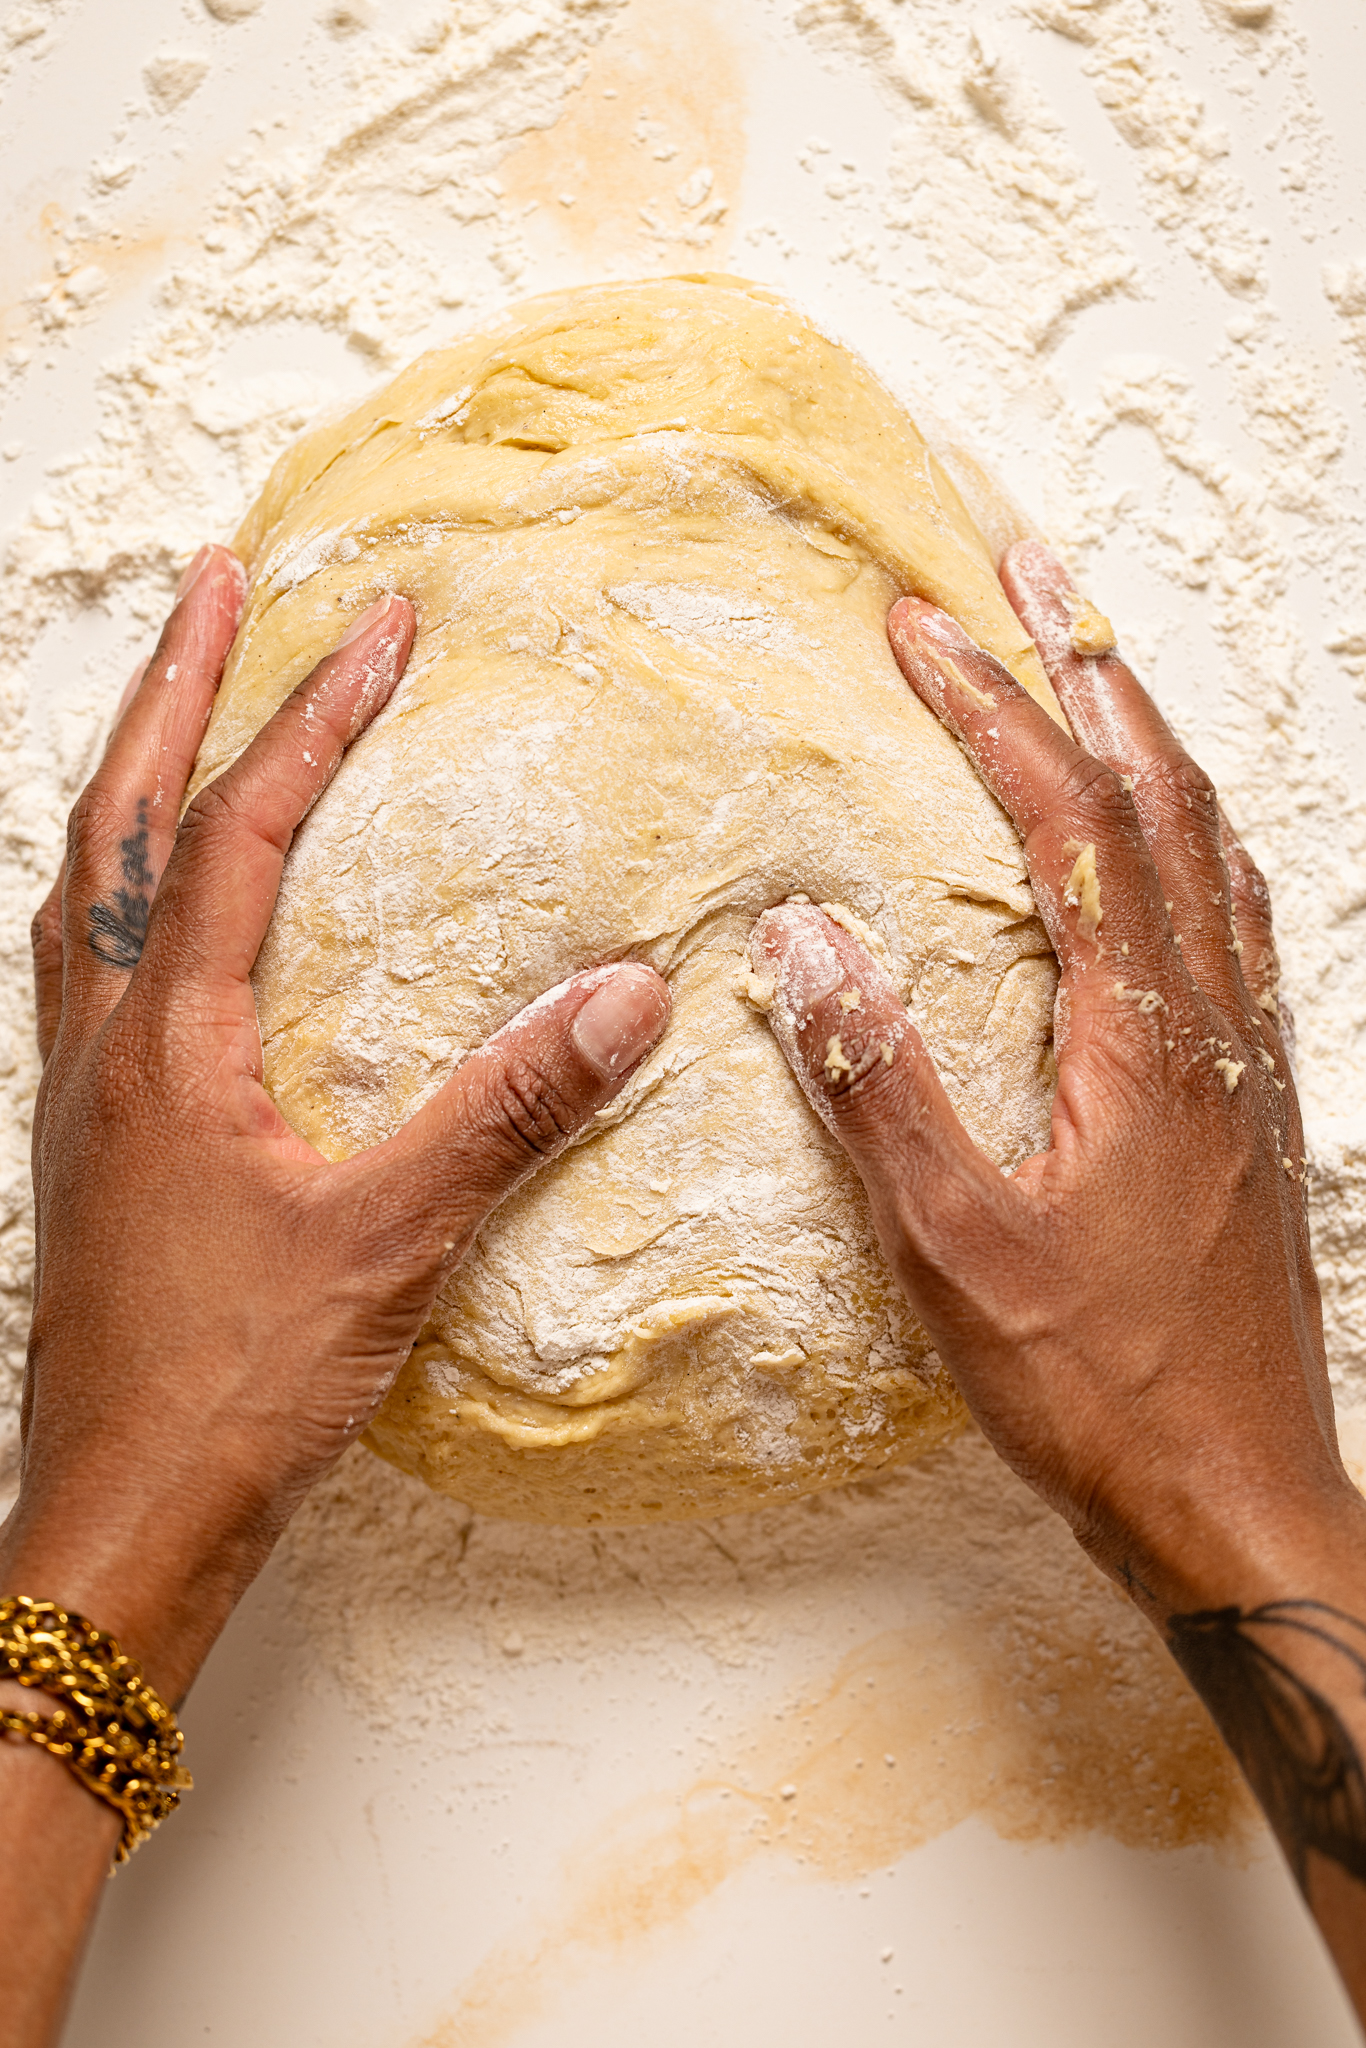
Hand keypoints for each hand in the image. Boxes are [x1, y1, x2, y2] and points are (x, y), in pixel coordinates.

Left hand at [4, 545, 669, 1702]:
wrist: (126, 1515)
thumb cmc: (237, 1385)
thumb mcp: (392, 1241)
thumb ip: (509, 1110)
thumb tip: (627, 997)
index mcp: (167, 1042)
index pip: (237, 832)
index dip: (310, 719)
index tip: (379, 623)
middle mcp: (102, 1043)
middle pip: (117, 819)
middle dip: (171, 688)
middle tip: (217, 585)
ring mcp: (82, 1091)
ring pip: (84, 886)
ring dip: (132, 774)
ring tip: (177, 701)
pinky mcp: (91, 1141)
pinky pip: (88, 962)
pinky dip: (121, 884)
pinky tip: (160, 909)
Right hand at [750, 539, 1357, 1614]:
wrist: (1238, 1496)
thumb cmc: (1103, 1388)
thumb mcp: (960, 1250)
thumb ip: (882, 1089)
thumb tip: (807, 940)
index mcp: (1143, 1035)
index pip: (1068, 821)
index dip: (991, 711)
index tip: (918, 624)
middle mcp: (1210, 1018)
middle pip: (1164, 792)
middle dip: (1087, 663)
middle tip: (1030, 565)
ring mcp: (1244, 1054)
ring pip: (1213, 843)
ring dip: (1149, 734)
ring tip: (1091, 659)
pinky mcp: (1248, 1096)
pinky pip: (1233, 915)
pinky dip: (1191, 832)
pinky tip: (1165, 842)